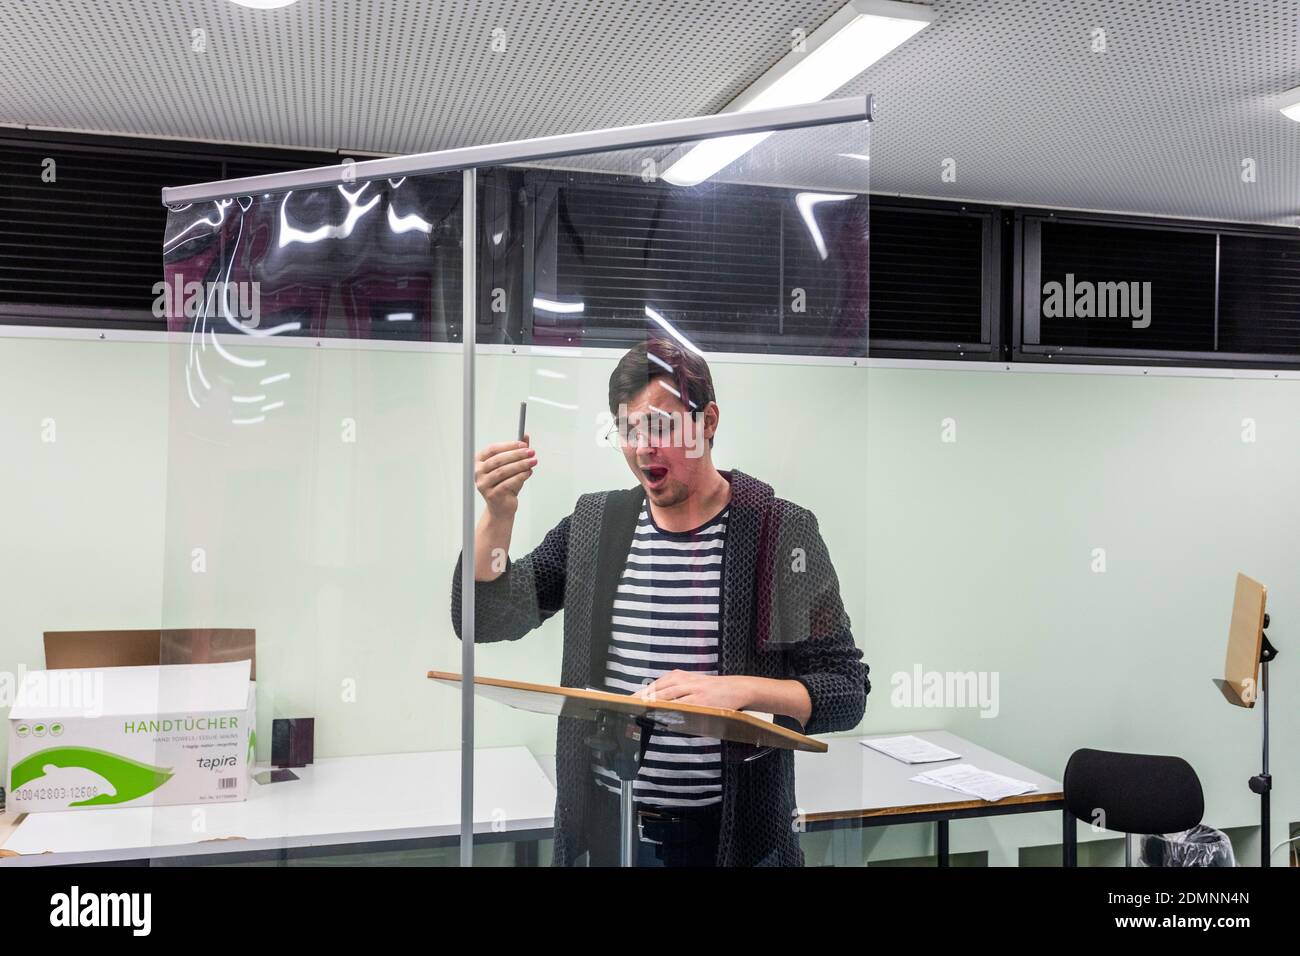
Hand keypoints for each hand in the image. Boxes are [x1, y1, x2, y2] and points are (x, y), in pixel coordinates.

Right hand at [474, 434, 536, 518]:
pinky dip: (520, 476)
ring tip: (533, 462)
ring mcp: (483, 484)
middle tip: (531, 452)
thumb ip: (517, 451)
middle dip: (517, 455)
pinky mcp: (492, 495)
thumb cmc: (505, 485)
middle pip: (498, 460)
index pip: (493, 449)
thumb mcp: (512, 466)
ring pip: (503, 471)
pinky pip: (507, 483)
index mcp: (480, 462)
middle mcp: (478, 472)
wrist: (502, 507)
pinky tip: (528, 472)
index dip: (509, 445)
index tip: (523, 444)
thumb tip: (526, 436)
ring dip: (520, 465)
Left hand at [633, 671, 751, 710]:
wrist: (736, 688)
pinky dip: (671, 710)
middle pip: (658, 690)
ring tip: (640, 711)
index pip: (655, 685)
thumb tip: (653, 704)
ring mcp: (692, 690)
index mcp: (679, 676)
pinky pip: (683, 706)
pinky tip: (662, 716)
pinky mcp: (701, 700)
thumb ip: (674, 691)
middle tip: (628, 707)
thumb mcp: (691, 683)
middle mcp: (684, 680)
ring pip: (668, 697)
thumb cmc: (710, 689)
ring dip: (653, 704)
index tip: (628, 700)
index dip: (641, 693)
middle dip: (642, 699)